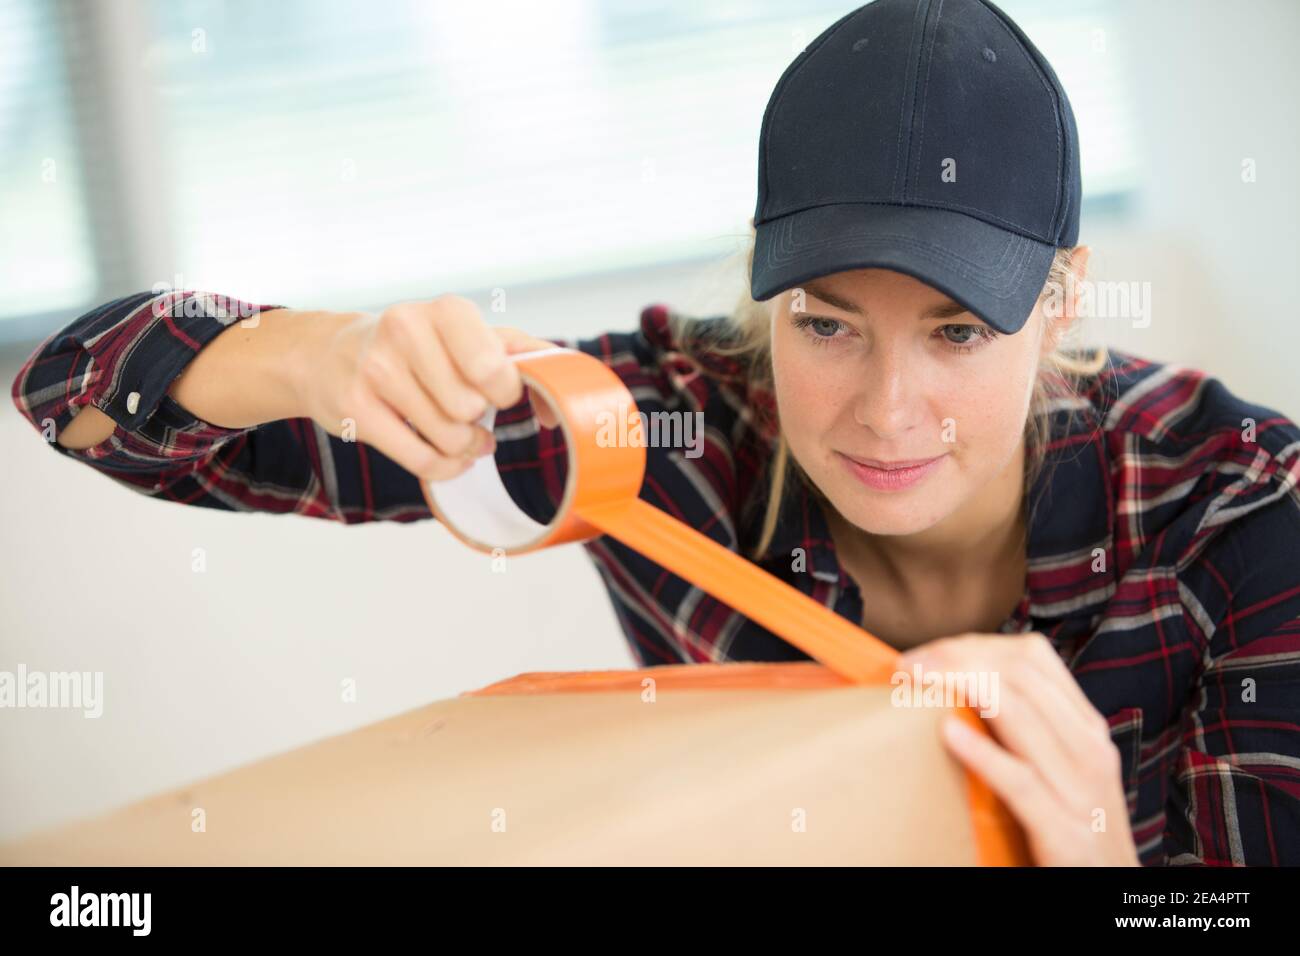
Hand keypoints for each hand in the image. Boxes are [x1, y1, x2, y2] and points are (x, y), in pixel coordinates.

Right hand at [295, 295, 558, 481]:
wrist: (331, 353)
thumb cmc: (419, 346)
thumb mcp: (469, 334)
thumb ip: (523, 354)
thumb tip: (566, 390)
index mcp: (447, 310)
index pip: (494, 368)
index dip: (506, 392)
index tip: (498, 392)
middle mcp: (407, 329)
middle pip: (471, 409)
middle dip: (478, 421)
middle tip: (468, 413)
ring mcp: (376, 368)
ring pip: (449, 437)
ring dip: (463, 446)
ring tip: (455, 431)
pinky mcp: (354, 406)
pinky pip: (422, 459)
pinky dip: (443, 467)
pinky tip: (445, 456)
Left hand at [897, 631, 1138, 865]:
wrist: (1113, 897)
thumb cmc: (1072, 832)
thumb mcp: (1059, 772)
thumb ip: (1021, 734)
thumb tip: (950, 696)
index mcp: (1086, 729)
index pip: (1032, 658)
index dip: (973, 644)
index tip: (924, 653)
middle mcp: (1090, 750)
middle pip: (1020, 674)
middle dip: (957, 658)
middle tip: (906, 665)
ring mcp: (1083, 793)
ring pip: (1021, 714)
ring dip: (959, 687)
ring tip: (913, 683)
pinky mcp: (1068, 837)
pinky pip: (1023, 784)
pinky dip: (983, 754)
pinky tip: (947, 733)